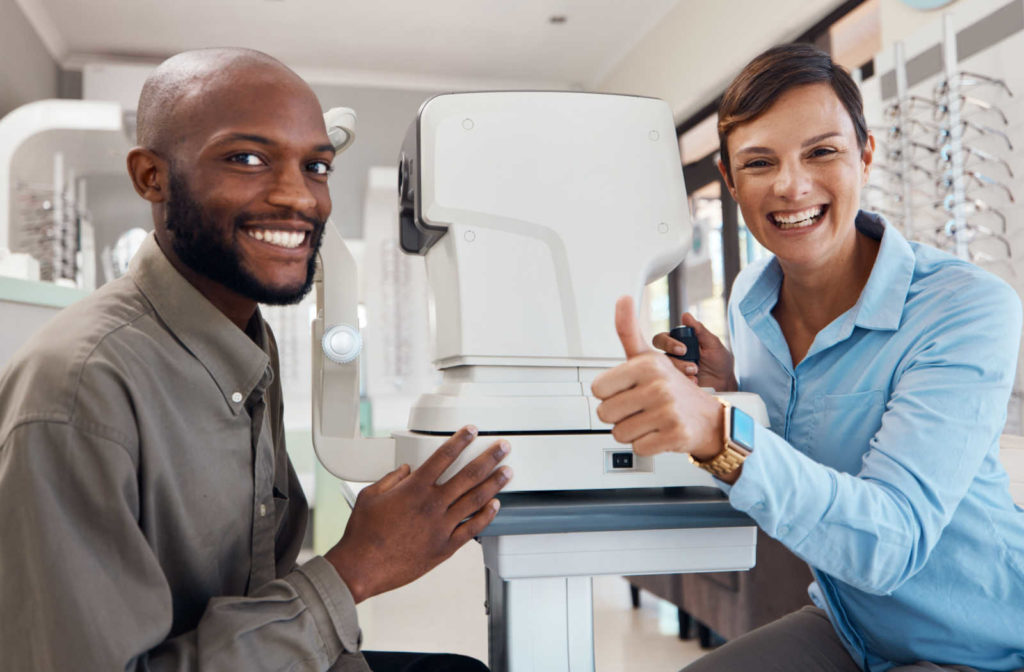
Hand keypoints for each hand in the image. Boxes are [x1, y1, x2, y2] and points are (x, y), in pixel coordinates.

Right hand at [325, 426, 510, 602]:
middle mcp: (432, 505)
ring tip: (507, 472)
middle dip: (489, 458)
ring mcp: (441, 526)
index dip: (460, 440)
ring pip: (476, 500)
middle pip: (469, 475)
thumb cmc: (363, 534)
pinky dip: (486, 516)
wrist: (361, 568)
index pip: (443, 456)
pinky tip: (495, 506)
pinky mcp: (445, 547)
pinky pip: (472, 529)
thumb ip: (391, 478)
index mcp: (414, 489)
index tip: (471, 431)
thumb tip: (405, 469)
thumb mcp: (370, 495)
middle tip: (503, 447)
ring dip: (495, 483)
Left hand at [591, 296, 722, 458]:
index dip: (610, 394)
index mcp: (646, 365)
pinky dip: (647, 445)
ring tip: (650, 420)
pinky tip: (660, 433)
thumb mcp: (649, 356)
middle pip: (605, 413)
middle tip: (640, 408)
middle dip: (619, 415)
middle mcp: (658, 386)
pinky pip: (638, 448)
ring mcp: (668, 412)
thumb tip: (623, 298)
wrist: (709, 418)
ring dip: (633, 431)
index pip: (598, 389)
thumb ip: (629, 330)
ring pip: (619, 433)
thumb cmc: (673, 387)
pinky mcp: (675, 435)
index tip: (628, 390)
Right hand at [652, 313, 736, 391]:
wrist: (725, 382)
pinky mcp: (676, 383)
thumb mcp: (712, 344)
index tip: (683, 349)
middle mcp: (672, 356)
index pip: (662, 338)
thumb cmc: (719, 361)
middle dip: (674, 359)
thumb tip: (686, 315)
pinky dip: (685, 380)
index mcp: (678, 342)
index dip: (668, 343)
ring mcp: (673, 370)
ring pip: (667, 368)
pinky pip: (672, 381)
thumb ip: (699, 330)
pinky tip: (695, 381)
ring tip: (697, 372)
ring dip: (682, 370)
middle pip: (657, 354)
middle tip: (690, 365)